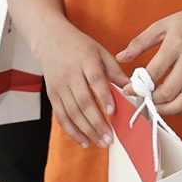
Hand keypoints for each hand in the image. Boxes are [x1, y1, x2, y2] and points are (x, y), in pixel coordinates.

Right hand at [34, 24, 129, 147]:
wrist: (50, 40)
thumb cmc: (79, 46)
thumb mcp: (100, 51)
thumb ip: (115, 70)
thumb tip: (132, 87)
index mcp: (86, 60)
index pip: (95, 80)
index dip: (104, 96)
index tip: (113, 111)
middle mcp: (70, 74)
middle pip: (83, 101)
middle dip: (97, 122)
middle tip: (110, 137)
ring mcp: (59, 86)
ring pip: (72, 112)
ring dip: (87, 130)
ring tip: (101, 142)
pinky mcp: (52, 95)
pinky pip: (61, 116)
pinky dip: (72, 131)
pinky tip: (85, 141)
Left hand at [118, 5, 181, 115]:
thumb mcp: (163, 25)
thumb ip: (140, 42)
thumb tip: (121, 57)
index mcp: (176, 43)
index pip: (154, 72)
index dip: (138, 86)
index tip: (129, 90)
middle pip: (169, 90)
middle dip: (152, 100)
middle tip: (143, 100)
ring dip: (169, 110)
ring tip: (158, 107)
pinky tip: (176, 107)